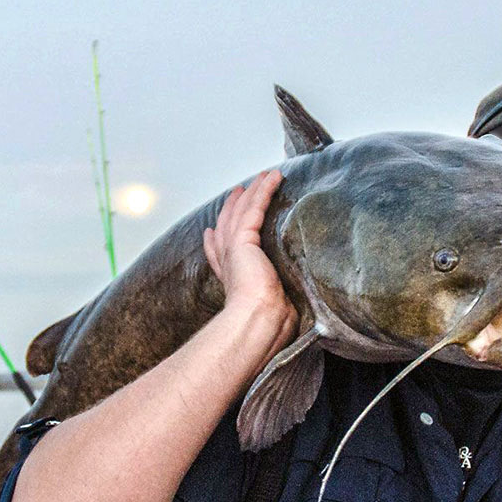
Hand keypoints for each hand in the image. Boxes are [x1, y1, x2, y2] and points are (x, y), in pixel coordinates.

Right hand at [203, 170, 298, 338]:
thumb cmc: (267, 324)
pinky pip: (255, 207)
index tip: (211, 233)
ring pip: (242, 212)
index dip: (214, 243)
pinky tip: (273, 177)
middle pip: (227, 227)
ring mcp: (234, 249)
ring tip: (261, 177)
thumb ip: (276, 306)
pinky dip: (264, 190)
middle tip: (237, 192)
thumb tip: (289, 317)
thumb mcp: (271, 311)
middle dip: (231, 209)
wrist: (258, 321)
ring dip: (252, 192)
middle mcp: (229, 263)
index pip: (220, 257)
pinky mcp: (245, 239)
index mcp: (233, 281)